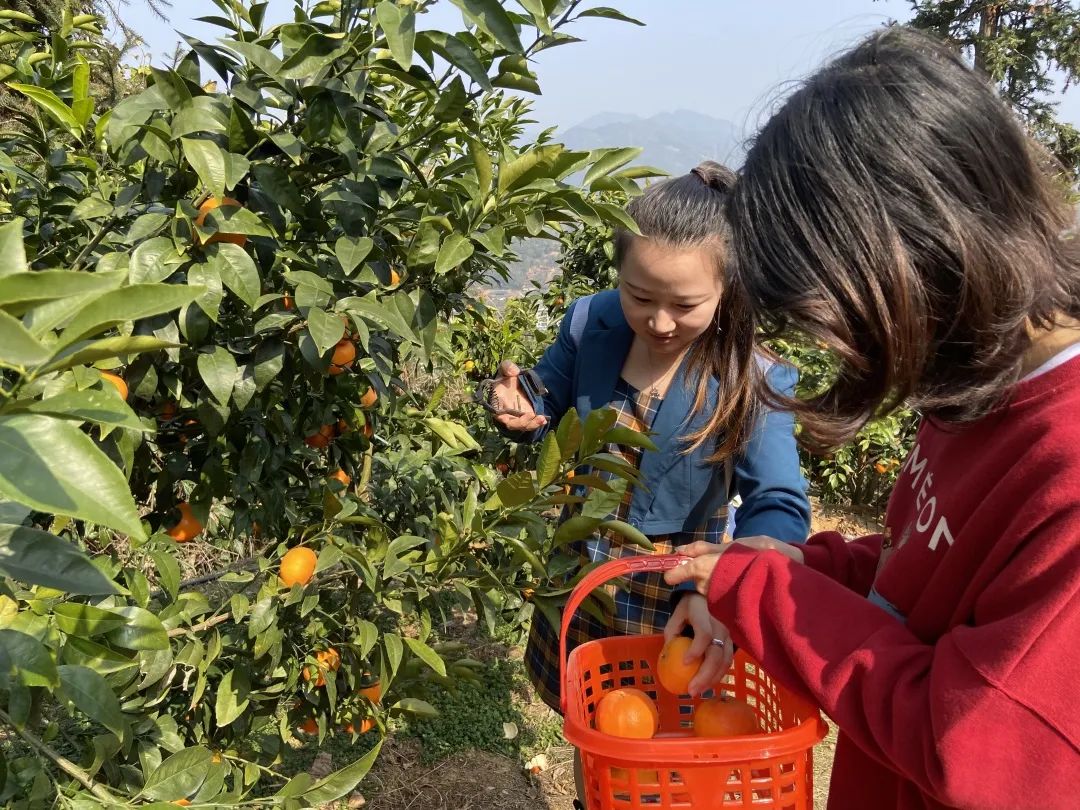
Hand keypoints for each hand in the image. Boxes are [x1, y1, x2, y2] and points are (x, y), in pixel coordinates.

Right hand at [489, 360, 547, 432]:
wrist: (517, 383)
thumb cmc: (507, 378)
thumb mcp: (506, 369)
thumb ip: (507, 367)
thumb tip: (514, 371)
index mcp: (496, 403)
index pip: (497, 414)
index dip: (504, 417)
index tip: (510, 416)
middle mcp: (504, 413)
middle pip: (511, 424)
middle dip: (521, 422)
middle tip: (531, 415)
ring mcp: (515, 418)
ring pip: (521, 426)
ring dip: (531, 424)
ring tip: (542, 419)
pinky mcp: (524, 418)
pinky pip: (529, 424)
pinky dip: (536, 424)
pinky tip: (544, 420)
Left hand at [663, 593, 732, 696]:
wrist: (709, 597)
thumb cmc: (689, 609)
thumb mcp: (676, 615)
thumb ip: (672, 633)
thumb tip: (667, 656)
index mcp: (704, 615)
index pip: (704, 634)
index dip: (696, 649)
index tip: (685, 663)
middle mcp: (720, 626)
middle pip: (716, 653)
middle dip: (704, 675)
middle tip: (691, 690)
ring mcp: (728, 635)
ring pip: (725, 661)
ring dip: (712, 679)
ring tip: (698, 691)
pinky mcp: (731, 643)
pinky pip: (727, 662)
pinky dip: (718, 675)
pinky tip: (707, 685)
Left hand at [664, 537, 803, 594]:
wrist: (783, 578)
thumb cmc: (757, 555)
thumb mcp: (730, 545)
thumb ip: (703, 549)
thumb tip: (680, 550)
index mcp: (703, 567)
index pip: (677, 573)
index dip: (674, 572)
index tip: (674, 572)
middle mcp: (706, 586)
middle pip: (695, 579)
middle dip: (703, 572)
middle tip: (724, 563)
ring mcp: (717, 599)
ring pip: (707, 588)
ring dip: (715, 581)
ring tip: (736, 572)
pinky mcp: (727, 609)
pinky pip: (720, 597)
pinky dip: (725, 590)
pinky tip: (740, 583)